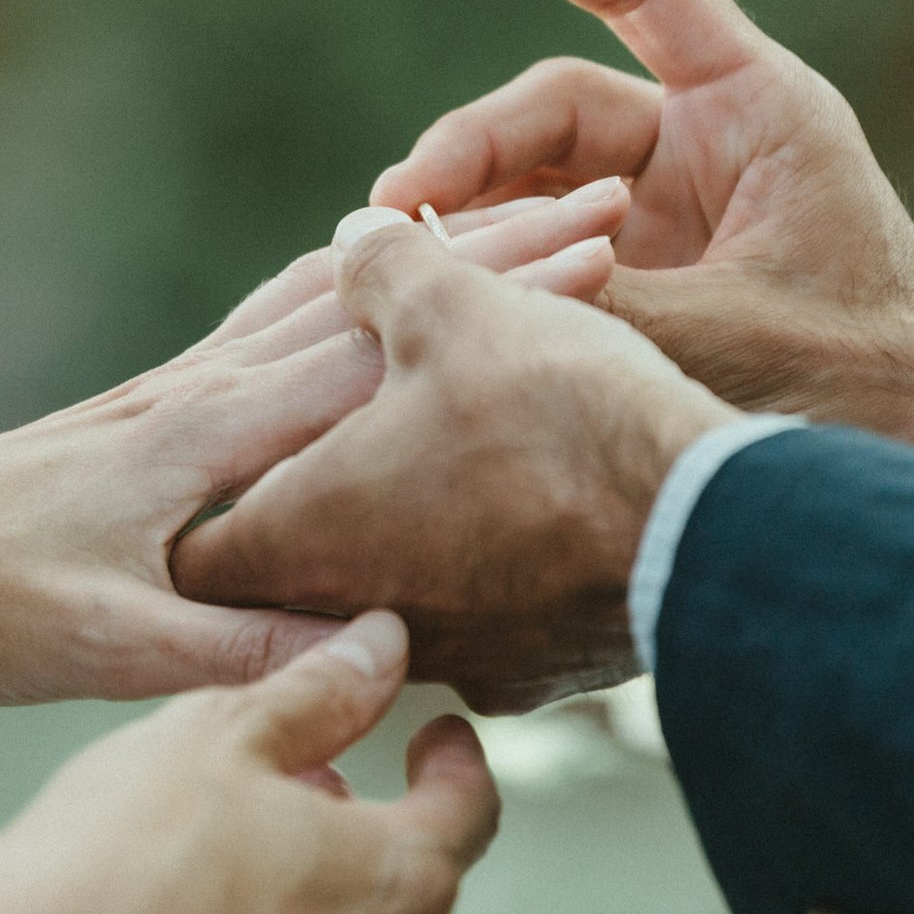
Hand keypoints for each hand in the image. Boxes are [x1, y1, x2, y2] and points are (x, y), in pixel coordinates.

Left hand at [0, 184, 632, 704]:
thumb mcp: (111, 649)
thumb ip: (245, 647)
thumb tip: (381, 645)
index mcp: (200, 433)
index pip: (372, 346)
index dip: (486, 294)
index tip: (595, 247)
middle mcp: (192, 390)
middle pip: (363, 300)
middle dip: (485, 255)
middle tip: (600, 210)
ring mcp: (166, 392)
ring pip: (312, 301)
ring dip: (416, 264)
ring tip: (512, 218)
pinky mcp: (145, 413)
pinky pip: (261, 331)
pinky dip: (332, 293)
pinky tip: (355, 295)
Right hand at [0, 611, 499, 913]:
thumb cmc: (124, 851)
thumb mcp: (226, 729)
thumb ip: (319, 688)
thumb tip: (380, 645)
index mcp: (387, 875)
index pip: (471, 811)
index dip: (460, 757)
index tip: (441, 729)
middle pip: (414, 868)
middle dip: (383, 804)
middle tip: (332, 756)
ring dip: (326, 855)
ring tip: (255, 805)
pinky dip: (281, 903)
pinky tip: (212, 867)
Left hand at [174, 219, 736, 712]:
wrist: (711, 537)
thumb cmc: (558, 421)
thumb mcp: (452, 311)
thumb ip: (379, 272)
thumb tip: (350, 238)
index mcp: (300, 533)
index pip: (202, 550)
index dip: (205, 502)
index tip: (218, 470)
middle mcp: (356, 613)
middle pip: (291, 567)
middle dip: (306, 498)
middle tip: (317, 445)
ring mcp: (445, 656)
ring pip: (389, 585)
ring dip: (402, 524)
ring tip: (436, 452)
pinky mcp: (526, 674)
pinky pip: (475, 615)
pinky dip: (481, 560)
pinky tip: (511, 510)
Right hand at [367, 0, 913, 490]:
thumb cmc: (872, 390)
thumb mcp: (730, 335)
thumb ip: (596, 299)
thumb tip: (452, 281)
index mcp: (757, 115)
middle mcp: (705, 149)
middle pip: (555, 110)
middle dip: (467, 149)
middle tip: (396, 208)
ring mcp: (668, 217)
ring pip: (534, 183)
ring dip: (467, 215)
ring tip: (403, 263)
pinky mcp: (639, 281)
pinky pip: (543, 250)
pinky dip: (491, 268)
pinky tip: (435, 298)